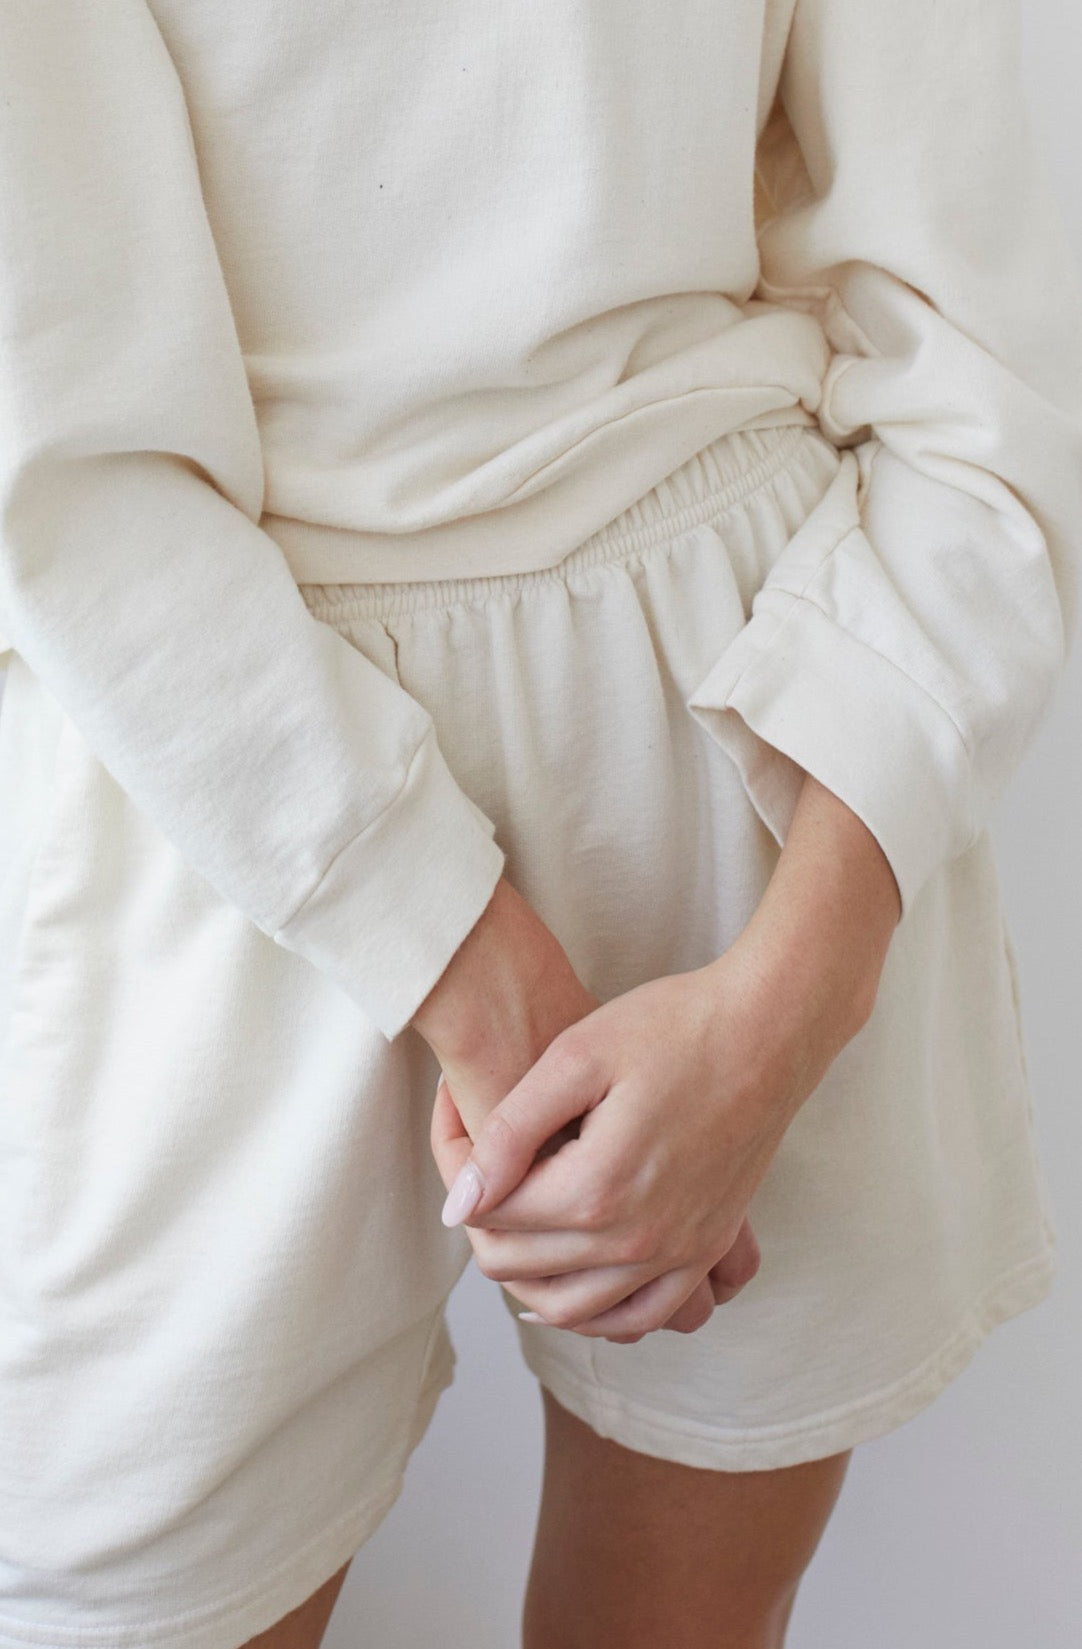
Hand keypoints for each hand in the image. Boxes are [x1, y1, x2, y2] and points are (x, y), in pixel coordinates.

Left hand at [413, 876, 754, 1336]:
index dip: (459, 1172)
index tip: (457, 1122)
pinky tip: (570, 1283)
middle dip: (483, 1223)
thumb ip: (509, 1134)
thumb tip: (459, 1206)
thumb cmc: (673, 1025)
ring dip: (527, 1279)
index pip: (492, 1217)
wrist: (770, 1027)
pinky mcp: (708, 1247)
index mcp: (597, 1189)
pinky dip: (599, 1315)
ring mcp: (680, 1252)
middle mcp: (638, 1240)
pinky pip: (645, 1316)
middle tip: (474, 1169)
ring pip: (575, 1309)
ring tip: (505, 1230)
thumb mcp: (575, 1056)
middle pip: (523, 1266)